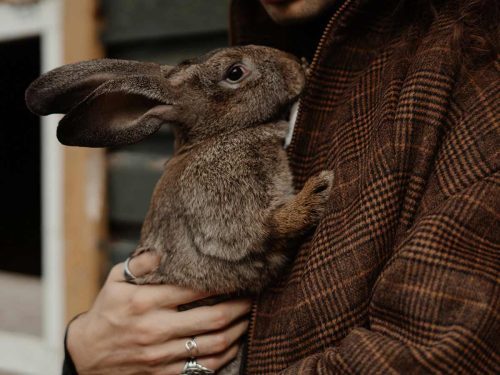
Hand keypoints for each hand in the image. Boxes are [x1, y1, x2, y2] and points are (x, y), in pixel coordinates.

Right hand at [66, 252, 250, 373]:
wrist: (86, 354)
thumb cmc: (107, 311)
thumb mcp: (114, 281)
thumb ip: (139, 264)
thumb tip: (162, 249)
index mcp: (145, 302)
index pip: (194, 289)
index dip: (221, 283)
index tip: (237, 277)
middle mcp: (155, 328)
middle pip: (213, 318)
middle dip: (240, 307)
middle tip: (252, 298)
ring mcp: (161, 354)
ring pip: (213, 344)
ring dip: (237, 331)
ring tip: (248, 319)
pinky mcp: (163, 373)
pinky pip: (202, 367)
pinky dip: (224, 356)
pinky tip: (233, 344)